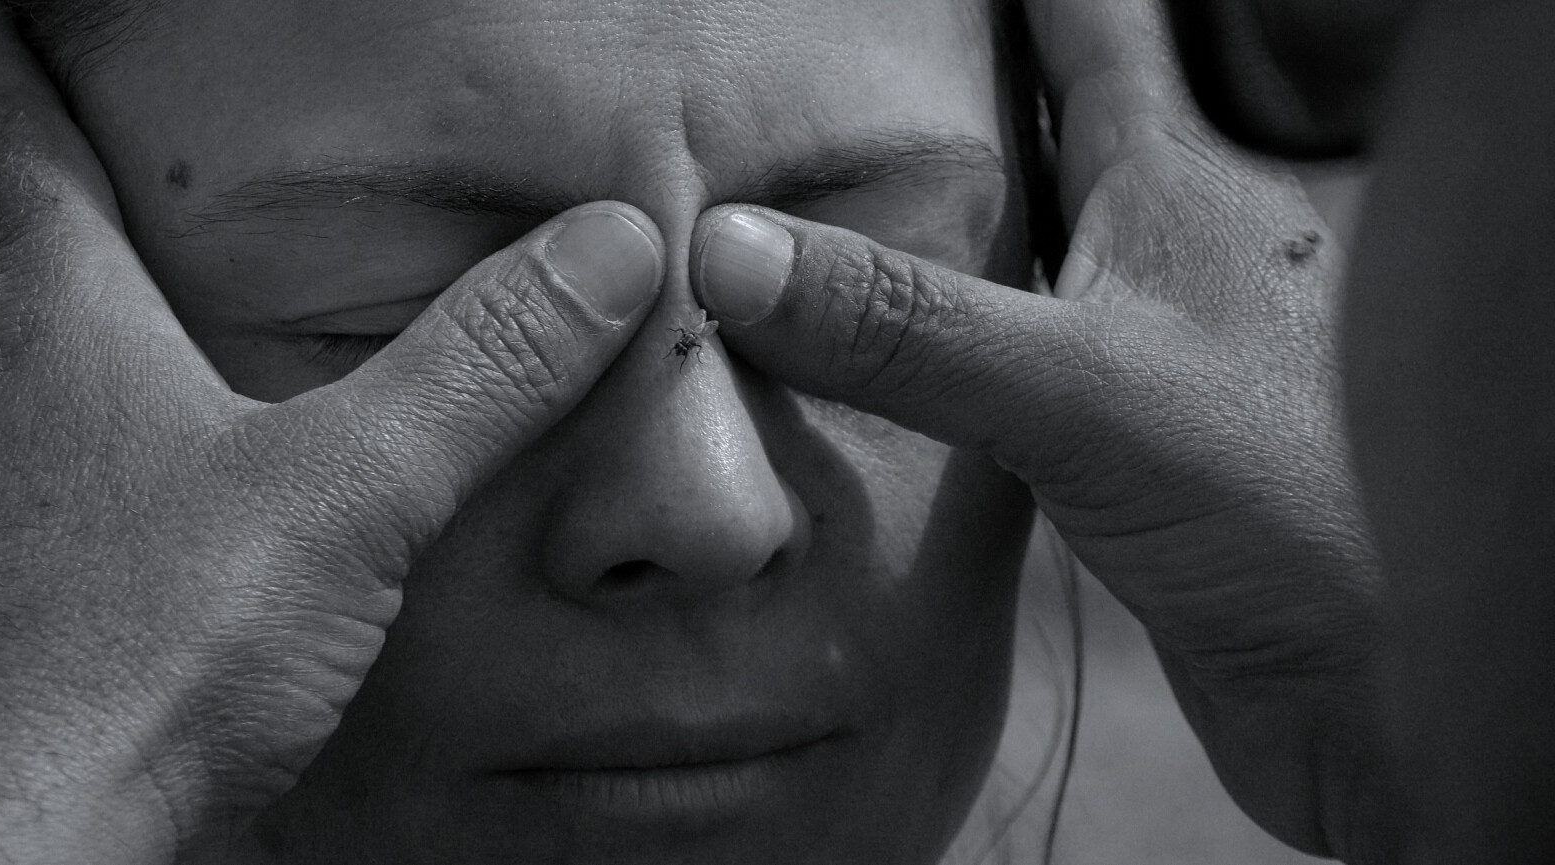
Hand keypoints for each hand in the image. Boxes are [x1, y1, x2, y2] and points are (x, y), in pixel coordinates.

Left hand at [0, 5, 661, 861]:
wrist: (39, 844)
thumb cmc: (146, 652)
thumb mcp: (350, 489)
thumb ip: (484, 365)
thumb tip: (612, 248)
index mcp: (51, 306)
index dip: (8, 34)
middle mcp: (1, 372)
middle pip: (0, 209)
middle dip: (50, 140)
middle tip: (112, 100)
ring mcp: (10, 478)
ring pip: (28, 329)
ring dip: (82, 272)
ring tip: (159, 244)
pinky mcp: (46, 569)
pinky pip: (77, 439)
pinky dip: (124, 398)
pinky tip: (194, 437)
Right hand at [689, 0, 1390, 859]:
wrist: (1374, 683)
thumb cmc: (1284, 502)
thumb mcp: (1074, 389)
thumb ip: (903, 325)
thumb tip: (730, 252)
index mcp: (1177, 178)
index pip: (1092, 22)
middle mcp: (1170, 241)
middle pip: (1058, 122)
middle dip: (967, 86)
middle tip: (862, 75)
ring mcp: (1153, 338)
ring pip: (1040, 241)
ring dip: (959, 218)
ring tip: (856, 193)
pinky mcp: (1133, 434)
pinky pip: (1027, 350)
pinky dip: (962, 335)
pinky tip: (912, 355)